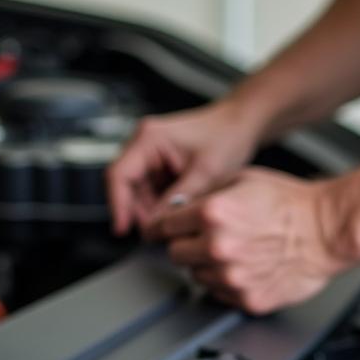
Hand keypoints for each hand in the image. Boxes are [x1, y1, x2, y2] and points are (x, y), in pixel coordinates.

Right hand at [106, 100, 259, 235]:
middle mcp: (144, 144)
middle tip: (157, 234)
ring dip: (151, 211)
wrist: (241, 126)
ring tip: (172, 225)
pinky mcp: (160, 165)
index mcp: (149, 138)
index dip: (118, 205)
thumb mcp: (205, 174)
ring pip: (138, 193)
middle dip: (139, 212)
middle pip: (126, 187)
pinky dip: (160, 206)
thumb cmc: (227, 137)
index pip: (119, 175)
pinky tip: (176, 214)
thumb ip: (178, 201)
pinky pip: (151, 192)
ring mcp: (150, 155)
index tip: (122, 229)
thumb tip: (156, 226)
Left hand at [145, 167, 346, 313]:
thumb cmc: (292, 204)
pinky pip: (219, 294)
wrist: (327, 231)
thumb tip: (180, 208)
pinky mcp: (247, 299)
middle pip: (175, 255)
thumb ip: (206, 195)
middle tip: (207, 238)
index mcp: (213, 214)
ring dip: (207, 266)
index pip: (164, 226)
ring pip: (196, 277)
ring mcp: (232, 277)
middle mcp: (217, 247)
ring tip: (235, 251)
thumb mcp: (243, 179)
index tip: (162, 231)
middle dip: (186, 245)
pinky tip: (246, 267)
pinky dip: (227, 284)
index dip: (164, 226)